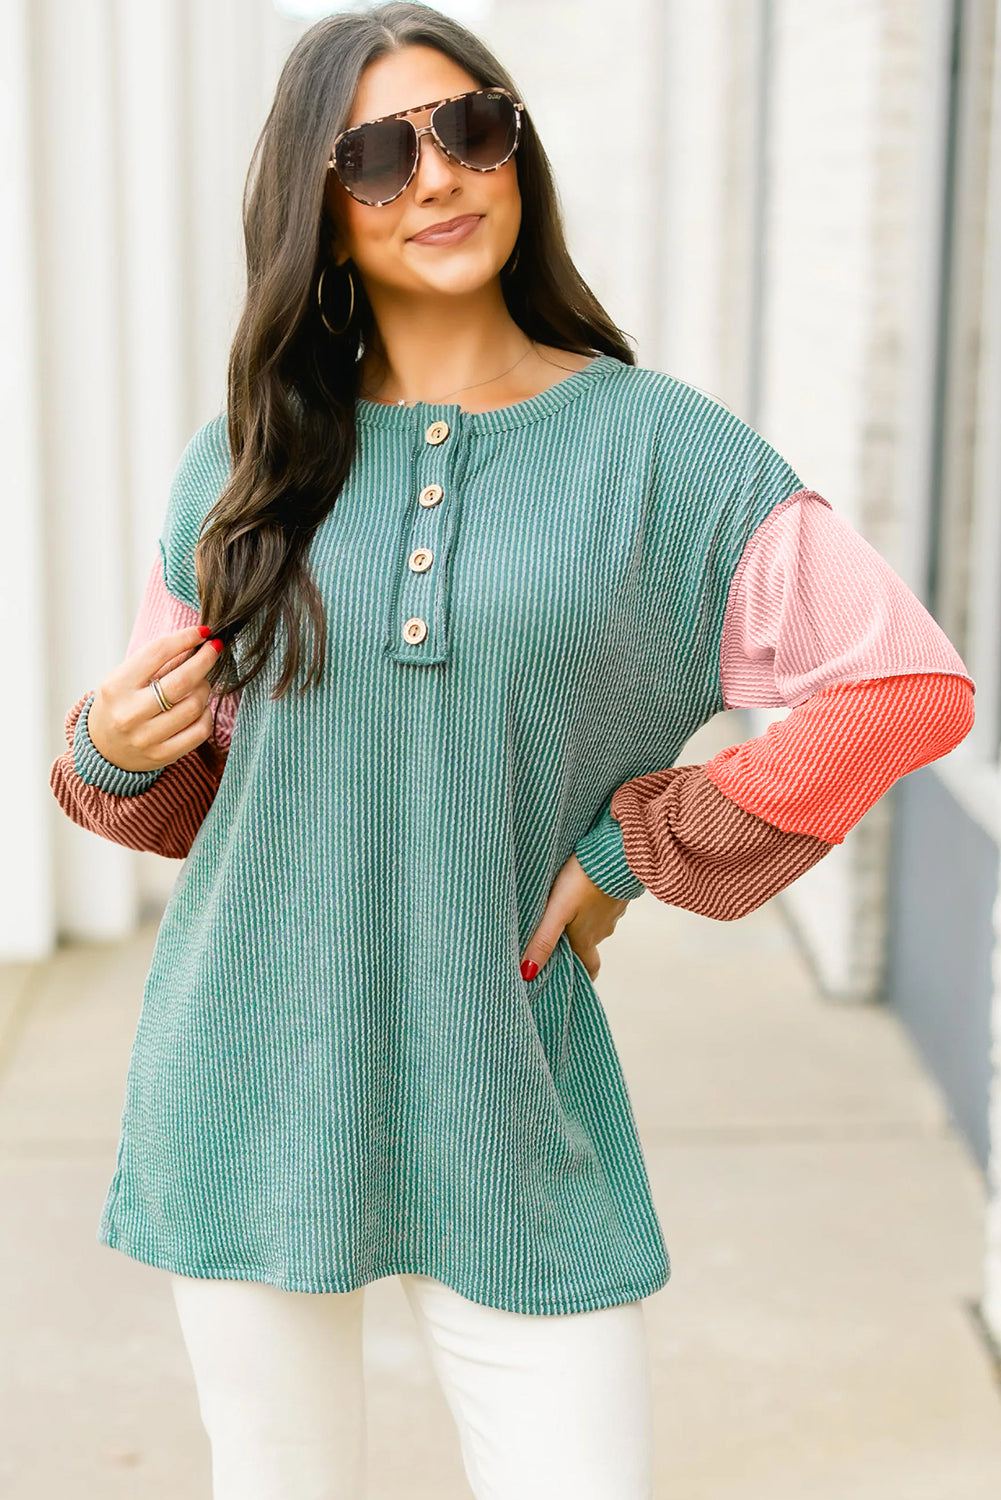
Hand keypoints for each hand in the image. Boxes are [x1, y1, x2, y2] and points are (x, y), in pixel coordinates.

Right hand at [86, 626, 224, 772]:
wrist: (103, 750)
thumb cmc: (118, 705)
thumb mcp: (124, 679)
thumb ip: (156, 662)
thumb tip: (196, 640)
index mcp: (116, 686)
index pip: (157, 653)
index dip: (185, 638)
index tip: (202, 632)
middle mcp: (129, 713)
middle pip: (182, 681)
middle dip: (205, 660)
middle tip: (214, 648)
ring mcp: (146, 737)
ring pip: (194, 706)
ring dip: (205, 688)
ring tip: (201, 683)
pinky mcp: (162, 755)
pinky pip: (200, 731)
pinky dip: (206, 714)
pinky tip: (200, 708)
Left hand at [520, 854, 629, 983]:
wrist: (616, 851)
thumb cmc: (583, 881)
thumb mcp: (557, 911)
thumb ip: (543, 940)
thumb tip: (527, 973)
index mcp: (588, 938)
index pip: (589, 968)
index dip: (582, 975)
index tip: (572, 978)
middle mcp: (603, 929)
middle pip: (589, 943)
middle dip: (575, 944)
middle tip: (557, 937)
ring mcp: (614, 910)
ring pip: (597, 921)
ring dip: (583, 919)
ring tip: (565, 907)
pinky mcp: (619, 891)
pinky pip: (605, 902)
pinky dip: (594, 900)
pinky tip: (582, 887)